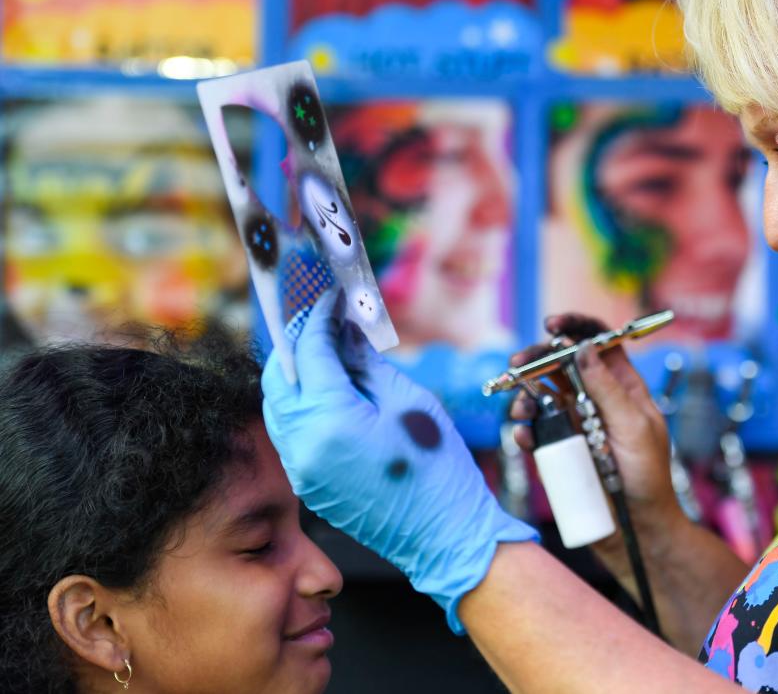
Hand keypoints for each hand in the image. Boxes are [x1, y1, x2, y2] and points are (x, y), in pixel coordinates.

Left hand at [262, 292, 537, 632]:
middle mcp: (302, 444)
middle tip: (323, 319)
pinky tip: (332, 390)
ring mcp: (300, 468)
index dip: (319, 317)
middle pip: (279, 376)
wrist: (445, 535)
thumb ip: (367, 363)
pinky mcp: (308, 483)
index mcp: (328, 419)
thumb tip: (345, 331)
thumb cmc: (438, 467)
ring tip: (328, 351)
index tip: (331, 297)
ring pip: (278, 405)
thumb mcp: (408, 400)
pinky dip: (302, 403)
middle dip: (297, 342)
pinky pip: (290, 431)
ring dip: (296, 373)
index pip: (309, 351)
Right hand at [510, 314, 683, 552]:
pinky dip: (525, 430)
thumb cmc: (648, 478)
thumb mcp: (634, 427)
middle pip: (561, 365)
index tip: (552, 325)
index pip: (599, 343)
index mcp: (623, 387)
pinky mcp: (558, 450)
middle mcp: (595, 400)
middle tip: (518, 363)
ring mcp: (575, 424)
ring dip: (525, 395)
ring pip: (541, 396)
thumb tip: (583, 349)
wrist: (636, 530)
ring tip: (521, 409)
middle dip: (537, 358)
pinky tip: (525, 435)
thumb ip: (608, 389)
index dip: (576, 327)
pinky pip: (535, 432)